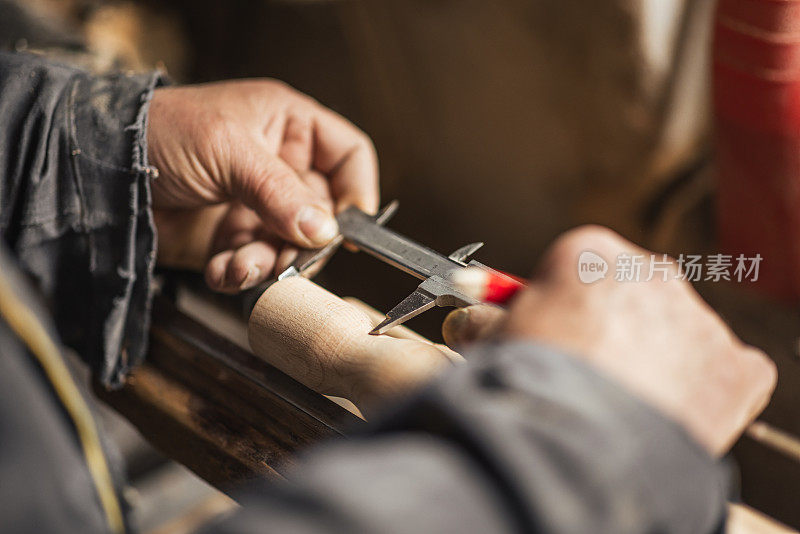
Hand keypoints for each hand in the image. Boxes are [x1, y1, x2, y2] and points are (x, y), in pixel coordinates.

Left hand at [147, 79, 378, 290]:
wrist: (98, 170)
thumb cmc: (162, 131)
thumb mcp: (228, 151)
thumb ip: (280, 192)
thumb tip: (326, 231)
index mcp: (289, 128)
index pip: (348, 156)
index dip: (359, 190)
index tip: (355, 225)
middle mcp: (279, 168)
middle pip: (324, 213)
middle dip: (307, 240)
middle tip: (291, 255)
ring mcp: (255, 205)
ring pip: (291, 246)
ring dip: (271, 262)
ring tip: (241, 264)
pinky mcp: (230, 237)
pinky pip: (255, 264)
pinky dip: (241, 274)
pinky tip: (222, 269)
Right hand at [444, 226, 776, 455]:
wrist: (578, 443)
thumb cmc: (529, 383)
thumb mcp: (493, 339)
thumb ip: (484, 320)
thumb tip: (465, 321)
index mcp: (588, 253)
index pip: (574, 269)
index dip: (558, 306)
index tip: (551, 333)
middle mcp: (651, 272)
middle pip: (630, 294)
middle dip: (611, 327)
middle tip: (587, 371)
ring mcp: (698, 318)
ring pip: (676, 332)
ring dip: (654, 358)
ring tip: (620, 403)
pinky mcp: (735, 367)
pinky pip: (725, 370)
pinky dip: (703, 389)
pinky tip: (668, 411)